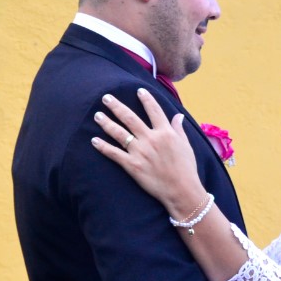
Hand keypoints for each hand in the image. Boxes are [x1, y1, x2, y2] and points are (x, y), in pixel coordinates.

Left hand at [92, 88, 203, 214]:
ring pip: (119, 133)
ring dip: (106, 123)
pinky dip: (103, 147)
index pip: (154, 110)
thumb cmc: (186, 169)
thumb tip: (178, 115)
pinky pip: (114, 154)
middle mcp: (151, 139)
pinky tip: (94, 140)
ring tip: (97, 115)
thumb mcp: (186, 146)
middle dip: (116, 106)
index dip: (146, 99)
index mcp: (165, 132)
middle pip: (130, 118)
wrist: (182, 191)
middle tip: (106, 97)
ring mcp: (140, 152)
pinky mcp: (132, 165)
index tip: (138, 90)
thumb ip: (179, 129)